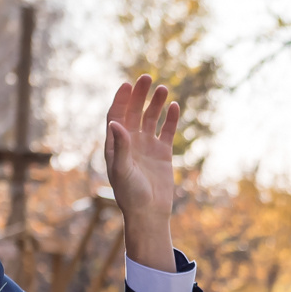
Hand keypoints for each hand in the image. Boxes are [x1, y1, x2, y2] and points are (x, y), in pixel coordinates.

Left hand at [103, 74, 180, 273]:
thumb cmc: (130, 195)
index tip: (128, 85)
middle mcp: (130, 142)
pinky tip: (174, 107)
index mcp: (116, 145)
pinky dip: (170, 119)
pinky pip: (166, 131)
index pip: (117, 116)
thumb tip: (115, 122)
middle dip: (139, 95)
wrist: (149, 213)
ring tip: (163, 89)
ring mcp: (147, 147)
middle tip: (146, 78)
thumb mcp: (122, 170)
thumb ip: (120, 146)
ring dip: (155, 104)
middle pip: (134, 112)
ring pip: (151, 119)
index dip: (121, 100)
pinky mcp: (162, 153)